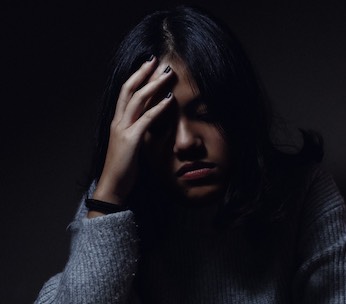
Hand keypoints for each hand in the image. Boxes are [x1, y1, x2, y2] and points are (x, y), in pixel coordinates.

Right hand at [92, 57, 173, 205]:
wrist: (113, 186)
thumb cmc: (123, 167)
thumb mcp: (130, 144)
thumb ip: (137, 129)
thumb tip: (151, 120)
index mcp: (117, 121)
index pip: (126, 93)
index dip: (136, 77)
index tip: (148, 65)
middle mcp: (118, 121)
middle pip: (129, 90)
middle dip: (143, 73)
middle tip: (157, 60)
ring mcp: (123, 130)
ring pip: (137, 100)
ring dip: (153, 85)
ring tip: (166, 75)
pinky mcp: (131, 140)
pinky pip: (146, 119)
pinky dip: (158, 108)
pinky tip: (169, 100)